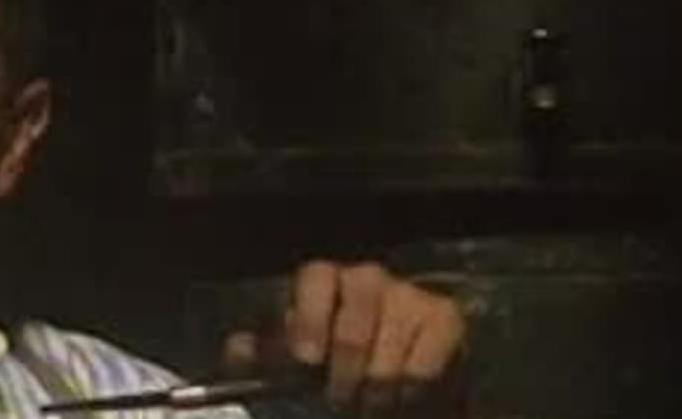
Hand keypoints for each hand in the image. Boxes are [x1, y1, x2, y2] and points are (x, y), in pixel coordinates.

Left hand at [221, 261, 465, 416]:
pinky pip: (423, 360)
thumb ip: (262, 354)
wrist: (399, 385)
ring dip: (376, 386)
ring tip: (369, 405)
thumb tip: (237, 349)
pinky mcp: (444, 318)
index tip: (308, 360)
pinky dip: (409, 388)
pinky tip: (401, 397)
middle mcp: (368, 279)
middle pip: (358, 308)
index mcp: (325, 282)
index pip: (316, 276)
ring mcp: (409, 295)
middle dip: (346, 365)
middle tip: (339, 398)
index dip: (310, 316)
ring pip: (389, 343)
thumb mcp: (293, 362)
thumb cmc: (338, 367)